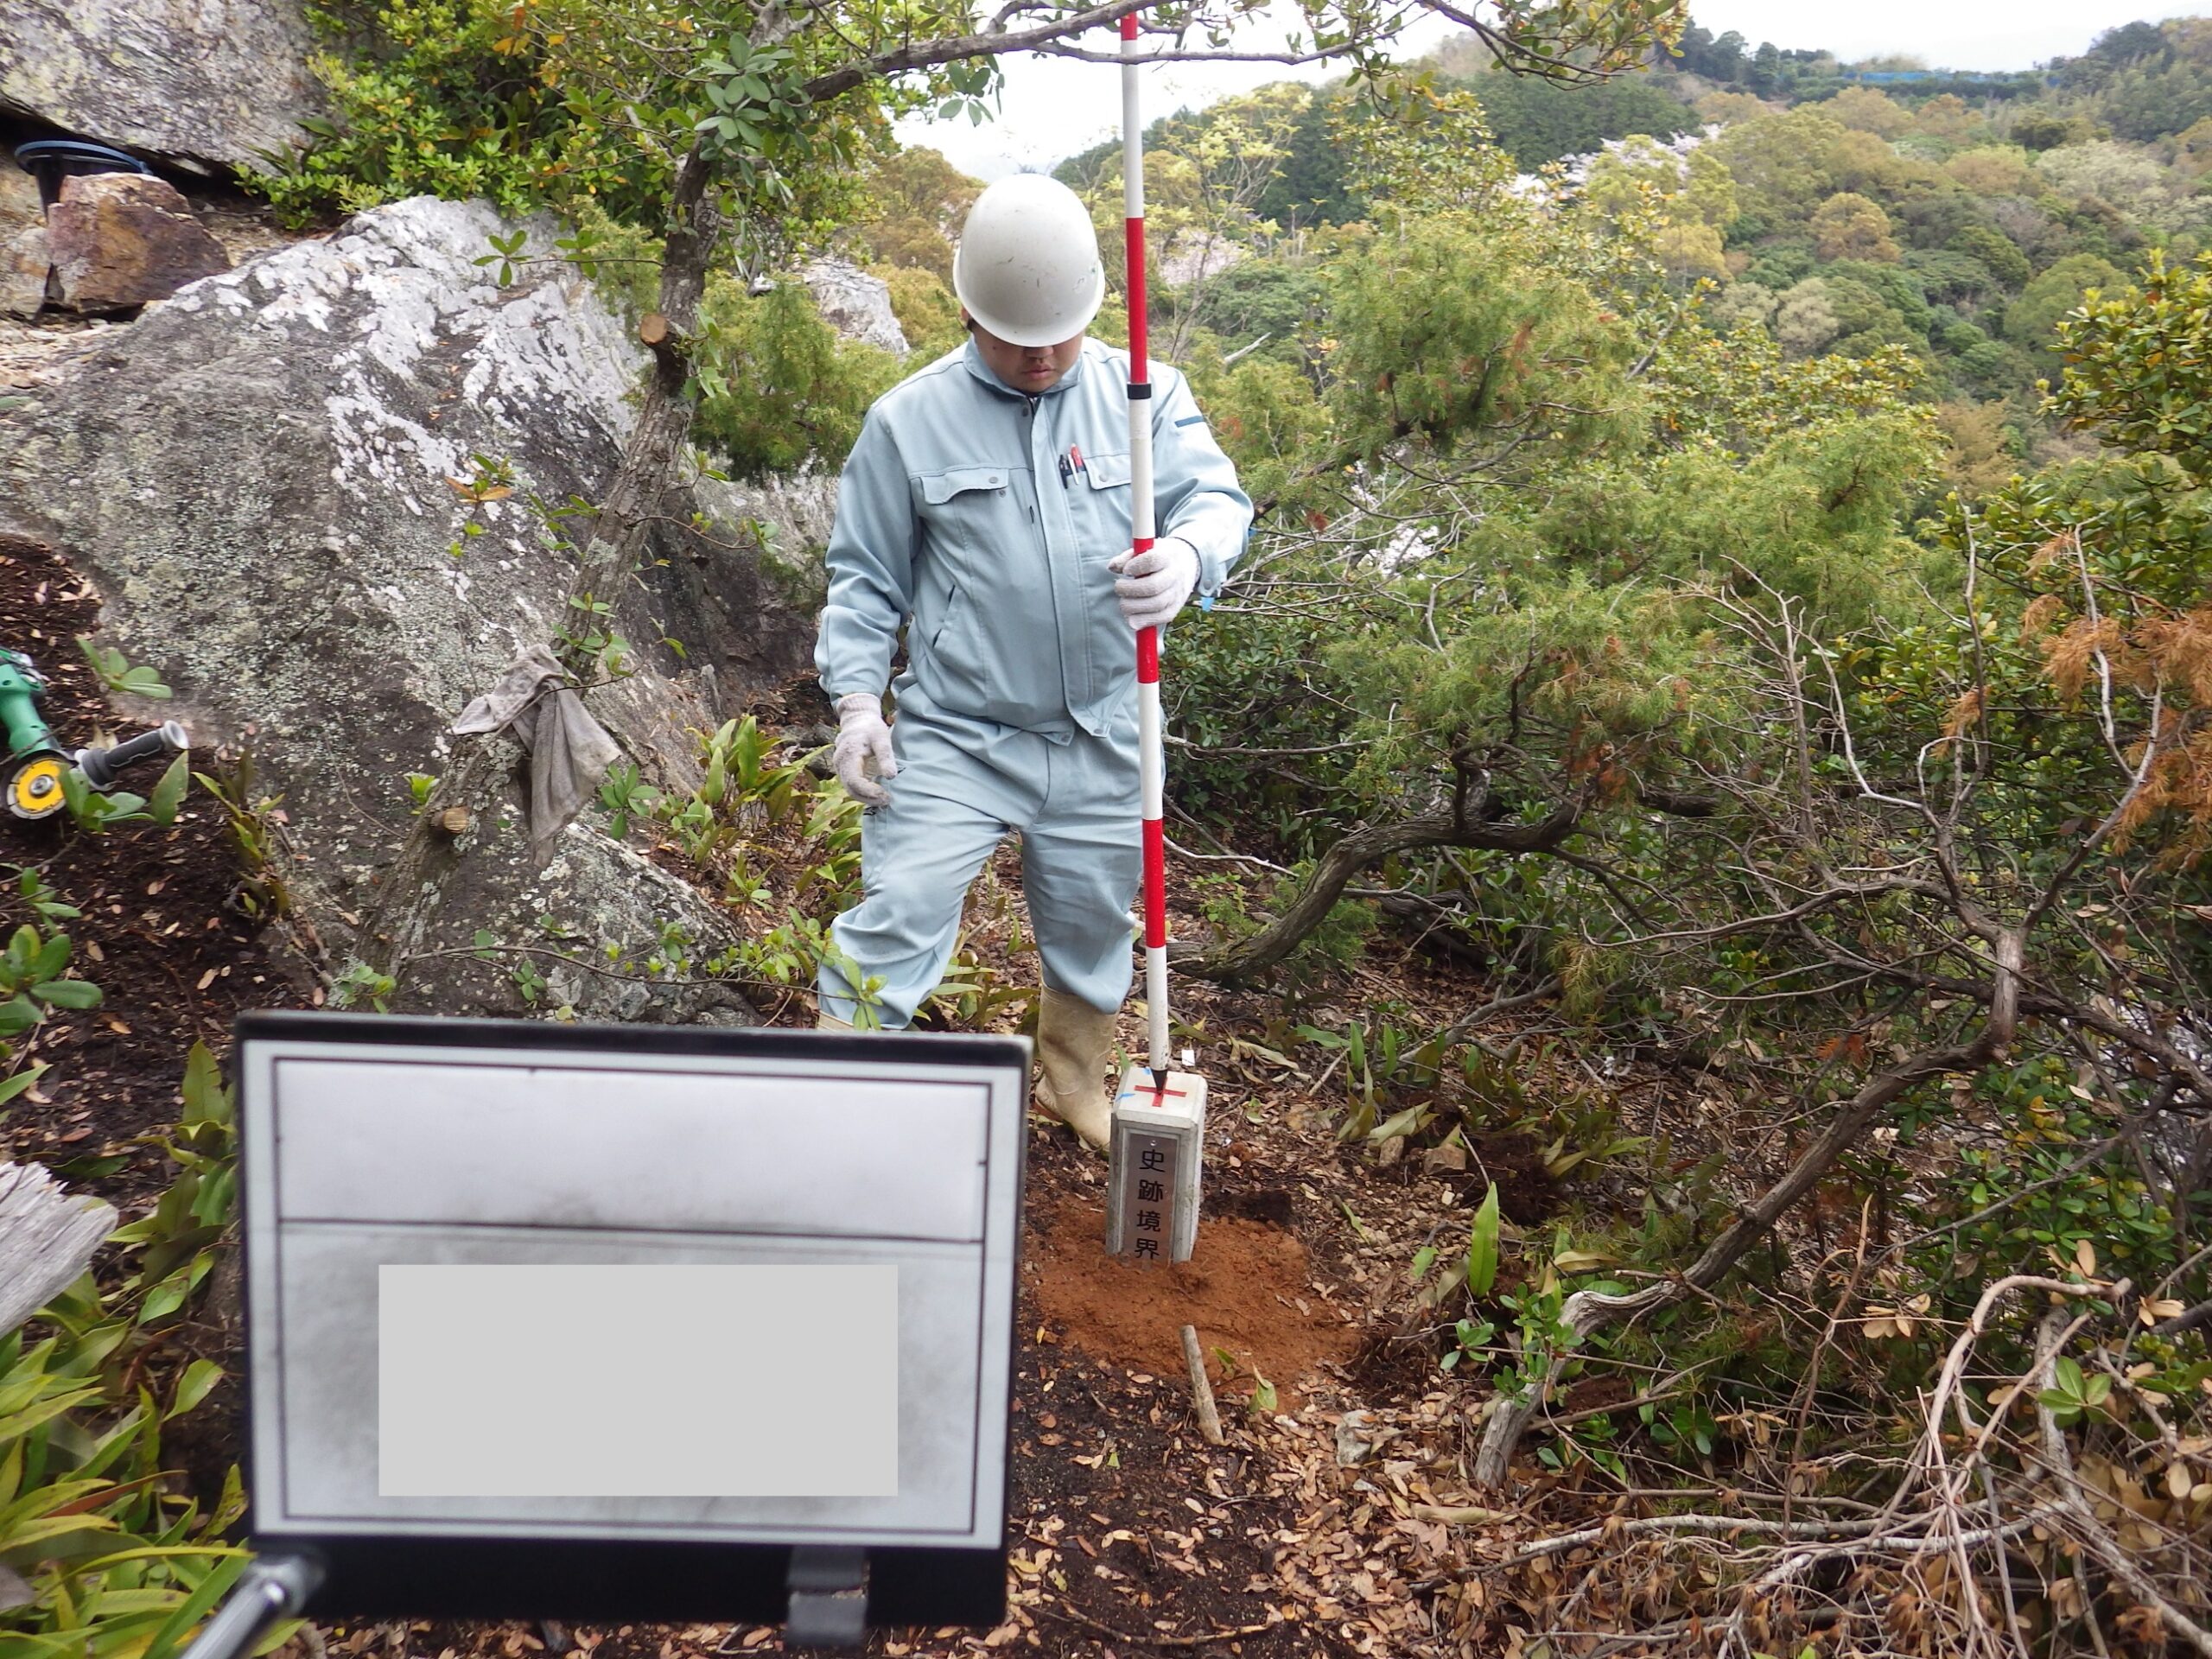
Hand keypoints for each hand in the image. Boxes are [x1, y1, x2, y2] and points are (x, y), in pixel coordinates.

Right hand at [832, 692, 896, 806]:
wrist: (857, 720)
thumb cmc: (871, 729)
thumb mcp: (882, 739)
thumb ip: (886, 757)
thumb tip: (891, 777)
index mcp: (848, 755)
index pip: (855, 781)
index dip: (869, 792)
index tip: (886, 796)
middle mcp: (840, 763)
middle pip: (851, 789)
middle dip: (869, 798)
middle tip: (887, 801)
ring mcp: (839, 767)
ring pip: (850, 789)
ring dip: (866, 798)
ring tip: (884, 800)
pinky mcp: (843, 770)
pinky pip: (851, 785)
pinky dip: (863, 793)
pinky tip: (876, 795)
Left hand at [1109, 538, 1198, 631]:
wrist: (1187, 563)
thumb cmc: (1159, 557)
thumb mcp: (1146, 549)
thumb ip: (1127, 557)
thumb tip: (1113, 567)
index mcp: (1167, 556)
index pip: (1153, 560)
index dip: (1136, 566)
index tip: (1125, 570)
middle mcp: (1175, 575)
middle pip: (1153, 586)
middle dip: (1130, 589)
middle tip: (1118, 587)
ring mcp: (1177, 593)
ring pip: (1157, 604)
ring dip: (1134, 607)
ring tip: (1123, 602)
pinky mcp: (1175, 608)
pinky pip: (1162, 618)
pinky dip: (1144, 621)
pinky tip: (1131, 619)